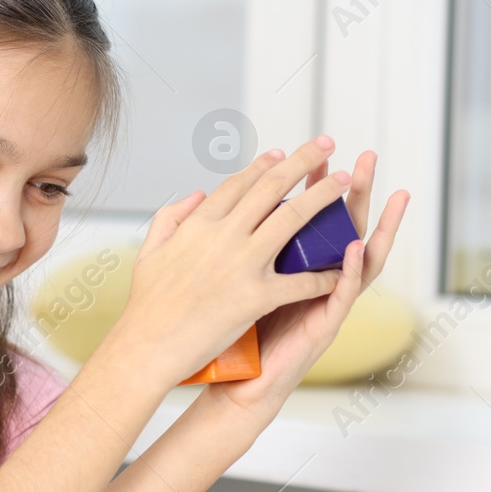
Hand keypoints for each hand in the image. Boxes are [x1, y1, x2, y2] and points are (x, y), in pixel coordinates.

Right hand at [105, 137, 355, 387]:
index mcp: (198, 224)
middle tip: (326, 145)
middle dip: (303, 161)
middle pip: (271, 188)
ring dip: (322, 197)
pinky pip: (298, 281)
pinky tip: (337, 271)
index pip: (238, 183)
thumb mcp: (150, 251)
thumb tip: (196, 194)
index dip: (264, 165)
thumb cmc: (147, 305)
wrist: (147, 346)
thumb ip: (172, 216)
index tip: (282, 153)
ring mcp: (241, 264)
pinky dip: (321, 276)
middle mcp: (223, 236)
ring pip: (292, 219)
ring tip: (343, 182)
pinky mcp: (255, 296)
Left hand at [206, 147, 409, 421]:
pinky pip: (341, 295)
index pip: (312, 216)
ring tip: (390, 196)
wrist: (235, 385)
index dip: (317, 185)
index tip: (318, 153)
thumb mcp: (236, 282)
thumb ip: (239, 249)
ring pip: (360, 259)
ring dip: (377, 226)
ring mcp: (326, 303)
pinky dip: (350, 271)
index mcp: (295, 266)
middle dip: (357, 192)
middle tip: (366, 158)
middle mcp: (317, 281)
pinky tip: (354, 248)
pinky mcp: (324, 328)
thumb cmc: (236, 335)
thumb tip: (223, 210)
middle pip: (342, 227)